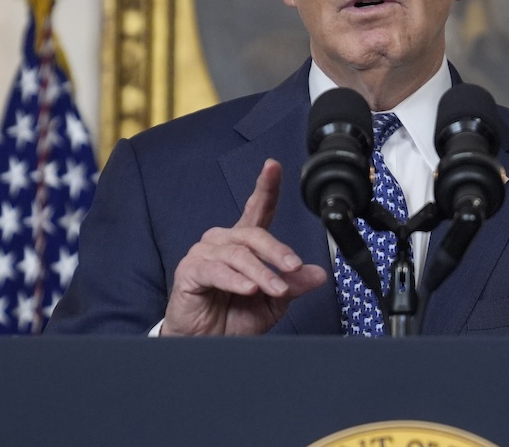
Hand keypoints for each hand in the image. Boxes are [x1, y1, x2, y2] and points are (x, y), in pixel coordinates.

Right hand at [161, 159, 327, 335]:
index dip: (265, 186)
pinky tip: (248, 288)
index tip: (273, 166)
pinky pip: (216, 270)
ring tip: (276, 290)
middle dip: (278, 252)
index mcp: (244, 243)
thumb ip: (293, 285)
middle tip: (294, 268)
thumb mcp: (273, 301)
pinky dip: (235, 280)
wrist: (208, 343)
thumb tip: (319, 274)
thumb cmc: (235, 317)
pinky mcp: (190, 271)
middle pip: (254, 234)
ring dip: (261, 273)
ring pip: (239, 254)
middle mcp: (224, 241)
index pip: (258, 209)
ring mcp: (204, 254)